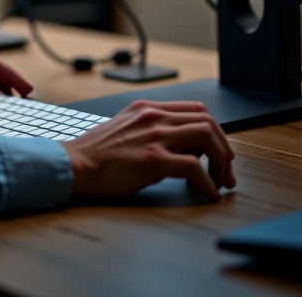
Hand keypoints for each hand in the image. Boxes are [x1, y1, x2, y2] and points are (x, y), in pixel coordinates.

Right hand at [61, 100, 235, 201]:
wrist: (75, 165)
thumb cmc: (96, 153)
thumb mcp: (126, 128)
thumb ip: (152, 130)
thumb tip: (181, 148)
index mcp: (148, 108)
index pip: (196, 109)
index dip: (215, 130)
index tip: (219, 151)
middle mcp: (154, 116)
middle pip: (207, 120)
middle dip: (224, 146)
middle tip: (227, 170)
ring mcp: (155, 136)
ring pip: (207, 138)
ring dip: (221, 162)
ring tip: (221, 181)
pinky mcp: (153, 159)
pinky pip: (194, 167)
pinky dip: (208, 182)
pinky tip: (208, 193)